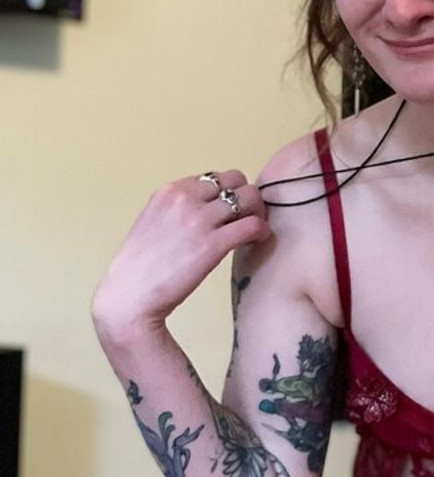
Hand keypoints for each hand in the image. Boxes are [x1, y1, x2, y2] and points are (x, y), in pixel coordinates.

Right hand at [92, 169, 271, 337]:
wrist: (128, 299)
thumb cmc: (138, 269)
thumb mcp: (152, 223)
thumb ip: (176, 210)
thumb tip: (205, 210)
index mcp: (169, 191)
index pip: (214, 177)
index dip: (226, 193)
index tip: (228, 212)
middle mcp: (185, 198)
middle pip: (236, 179)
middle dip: (245, 197)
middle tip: (246, 218)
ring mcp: (200, 220)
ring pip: (250, 197)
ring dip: (257, 212)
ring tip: (253, 231)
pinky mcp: (213, 244)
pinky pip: (253, 225)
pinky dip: (262, 231)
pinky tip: (257, 241)